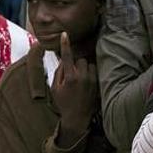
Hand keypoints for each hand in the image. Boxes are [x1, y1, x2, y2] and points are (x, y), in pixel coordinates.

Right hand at [52, 32, 98, 146]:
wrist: (77, 118)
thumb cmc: (63, 103)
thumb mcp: (55, 88)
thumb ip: (58, 72)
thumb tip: (63, 61)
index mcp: (70, 77)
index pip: (67, 56)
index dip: (65, 44)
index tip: (64, 34)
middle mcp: (82, 77)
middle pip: (80, 59)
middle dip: (76, 63)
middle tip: (71, 73)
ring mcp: (92, 81)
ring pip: (89, 64)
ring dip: (84, 68)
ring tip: (80, 79)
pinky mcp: (98, 85)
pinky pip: (95, 72)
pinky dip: (90, 74)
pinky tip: (86, 83)